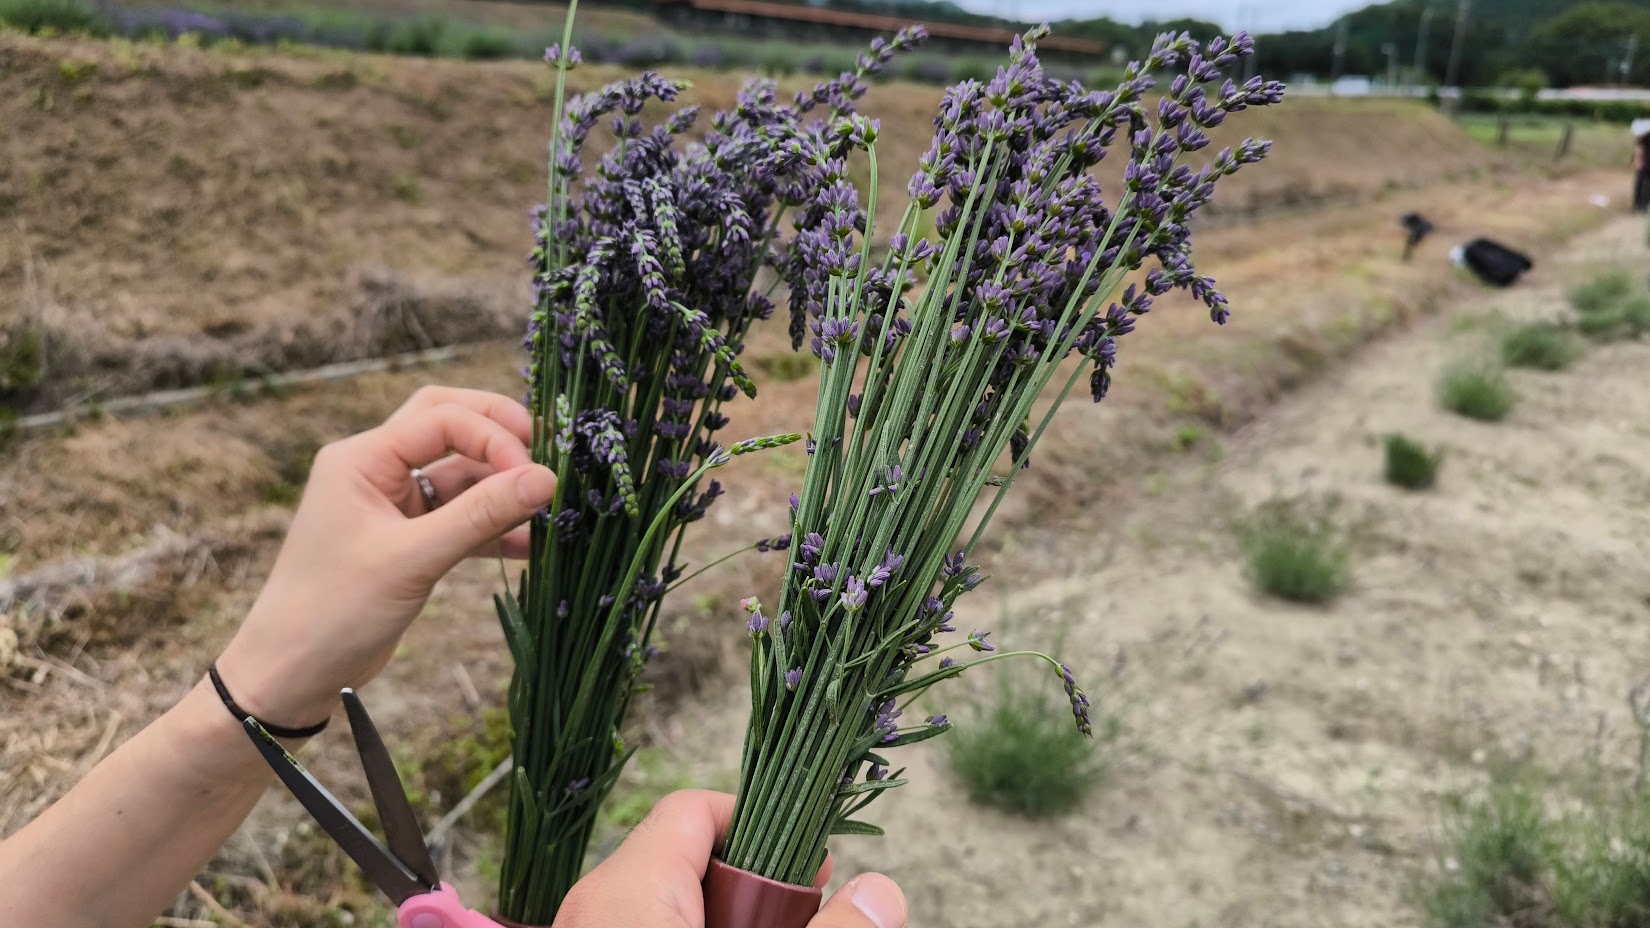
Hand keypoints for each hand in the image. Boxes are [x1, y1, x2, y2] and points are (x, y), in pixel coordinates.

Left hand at [216, 386, 557, 727]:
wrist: (292, 676)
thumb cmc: (334, 611)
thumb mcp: (413, 559)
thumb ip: (481, 515)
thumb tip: (546, 479)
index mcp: (362, 459)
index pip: (440, 418)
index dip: (493, 437)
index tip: (534, 476)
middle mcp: (376, 472)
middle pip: (449, 425)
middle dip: (499, 436)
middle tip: (547, 455)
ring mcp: (393, 507)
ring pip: (460, 477)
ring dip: (501, 489)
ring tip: (547, 509)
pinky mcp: (408, 542)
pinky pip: (460, 519)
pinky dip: (493, 528)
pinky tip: (530, 545)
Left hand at [555, 790, 905, 927]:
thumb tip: (883, 891)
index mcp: (625, 889)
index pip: (695, 808)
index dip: (762, 825)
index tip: (807, 868)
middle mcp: (592, 907)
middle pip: (685, 858)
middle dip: (750, 886)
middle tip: (795, 922)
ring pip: (666, 903)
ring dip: (722, 918)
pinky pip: (641, 927)